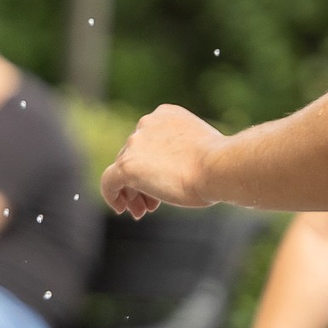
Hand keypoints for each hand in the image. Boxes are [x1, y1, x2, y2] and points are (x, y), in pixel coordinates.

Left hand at [100, 104, 225, 217]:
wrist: (219, 167)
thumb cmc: (218, 164)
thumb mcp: (198, 149)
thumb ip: (179, 153)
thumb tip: (169, 171)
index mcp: (165, 115)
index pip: (148, 142)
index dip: (151, 165)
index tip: (162, 184)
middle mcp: (146, 123)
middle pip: (134, 157)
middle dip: (140, 182)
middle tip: (149, 206)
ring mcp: (135, 143)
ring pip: (122, 171)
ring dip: (131, 192)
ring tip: (140, 212)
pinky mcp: (127, 165)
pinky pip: (108, 182)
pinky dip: (111, 195)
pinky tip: (121, 209)